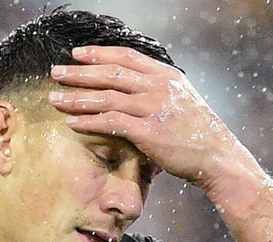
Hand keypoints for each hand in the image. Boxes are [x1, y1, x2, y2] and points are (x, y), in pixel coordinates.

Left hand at [48, 45, 257, 193]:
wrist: (218, 157)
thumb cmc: (199, 134)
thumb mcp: (182, 101)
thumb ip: (159, 91)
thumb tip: (134, 89)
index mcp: (167, 75)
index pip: (126, 56)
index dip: (99, 53)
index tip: (76, 54)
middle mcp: (159, 86)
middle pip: (110, 73)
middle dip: (79, 72)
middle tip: (55, 72)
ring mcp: (154, 108)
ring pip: (106, 97)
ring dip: (77, 97)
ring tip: (54, 99)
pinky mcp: (149, 132)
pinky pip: (110, 123)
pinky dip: (88, 122)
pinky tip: (71, 123)